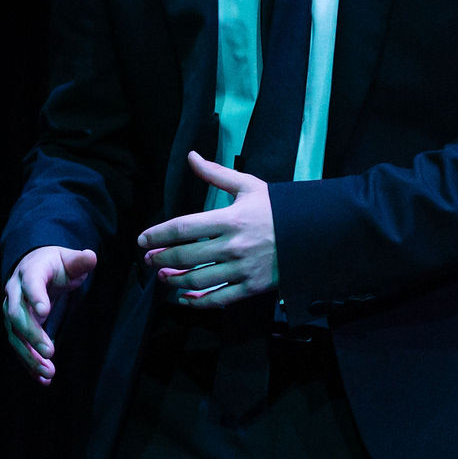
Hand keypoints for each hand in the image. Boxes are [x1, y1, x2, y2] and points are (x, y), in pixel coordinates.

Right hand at [2, 245, 96, 384]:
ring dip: (29, 355)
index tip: (45, 311)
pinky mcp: (15, 328)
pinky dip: (29, 364)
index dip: (36, 296)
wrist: (34, 268)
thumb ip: (79, 261)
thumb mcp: (68, 260)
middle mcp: (15, 292)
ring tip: (48, 372)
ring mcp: (11, 311)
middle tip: (50, 352)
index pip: (31, 283)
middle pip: (17, 314)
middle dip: (32, 334)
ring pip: (14, 335)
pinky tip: (43, 379)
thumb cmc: (54, 265)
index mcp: (30, 272)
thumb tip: (91, 256)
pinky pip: (18, 347)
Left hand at [135, 153, 275, 307]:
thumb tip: (191, 157)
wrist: (315, 232)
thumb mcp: (248, 186)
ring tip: (163, 276)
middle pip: (185, 256)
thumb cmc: (278, 208)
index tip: (142, 239)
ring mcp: (242, 269)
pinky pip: (219, 299)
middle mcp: (233, 246)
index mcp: (229, 219)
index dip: (158, 234)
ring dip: (175, 280)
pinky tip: (185, 298)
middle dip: (161, 259)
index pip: (183, 228)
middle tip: (148, 260)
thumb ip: (215, 173)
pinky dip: (199, 302)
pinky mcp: (252, 287)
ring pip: (198, 280)